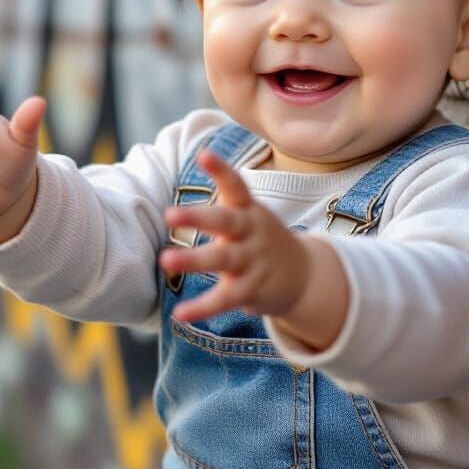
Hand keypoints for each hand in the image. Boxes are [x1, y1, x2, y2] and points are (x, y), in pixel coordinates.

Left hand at [159, 149, 311, 323]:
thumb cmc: (260, 237)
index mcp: (249, 210)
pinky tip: (180, 314)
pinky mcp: (252, 289)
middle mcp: (252, 232)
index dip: (221, 170)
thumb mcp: (249, 212)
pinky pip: (225, 299)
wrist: (303, 275)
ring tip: (165, 259)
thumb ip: (227, 193)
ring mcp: (253, 261)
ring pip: (223, 259)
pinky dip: (202, 308)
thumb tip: (200, 154)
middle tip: (169, 214)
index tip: (204, 154)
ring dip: (194, 259)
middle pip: (227, 221)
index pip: (237, 185)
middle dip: (198, 217)